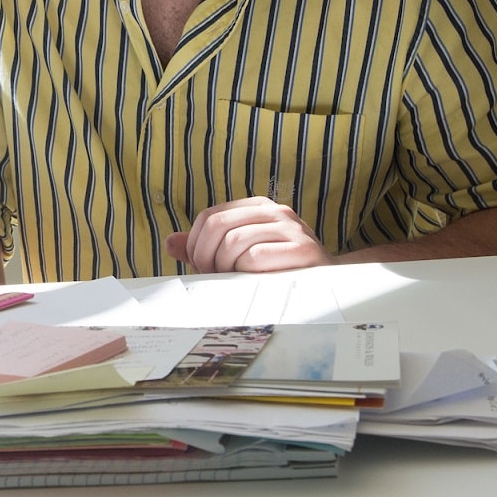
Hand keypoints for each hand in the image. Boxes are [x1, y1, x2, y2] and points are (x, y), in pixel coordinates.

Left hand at [163, 197, 334, 273]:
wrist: (326, 289)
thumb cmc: (276, 274)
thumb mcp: (237, 257)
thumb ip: (205, 248)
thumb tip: (170, 243)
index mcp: (257, 207)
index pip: (209, 217)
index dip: (197, 245)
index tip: (204, 267)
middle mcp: (275, 212)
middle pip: (218, 227)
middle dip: (207, 258)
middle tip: (216, 277)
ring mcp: (292, 229)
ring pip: (235, 243)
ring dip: (228, 270)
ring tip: (238, 283)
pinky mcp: (304, 250)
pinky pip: (256, 257)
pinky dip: (247, 274)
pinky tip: (256, 283)